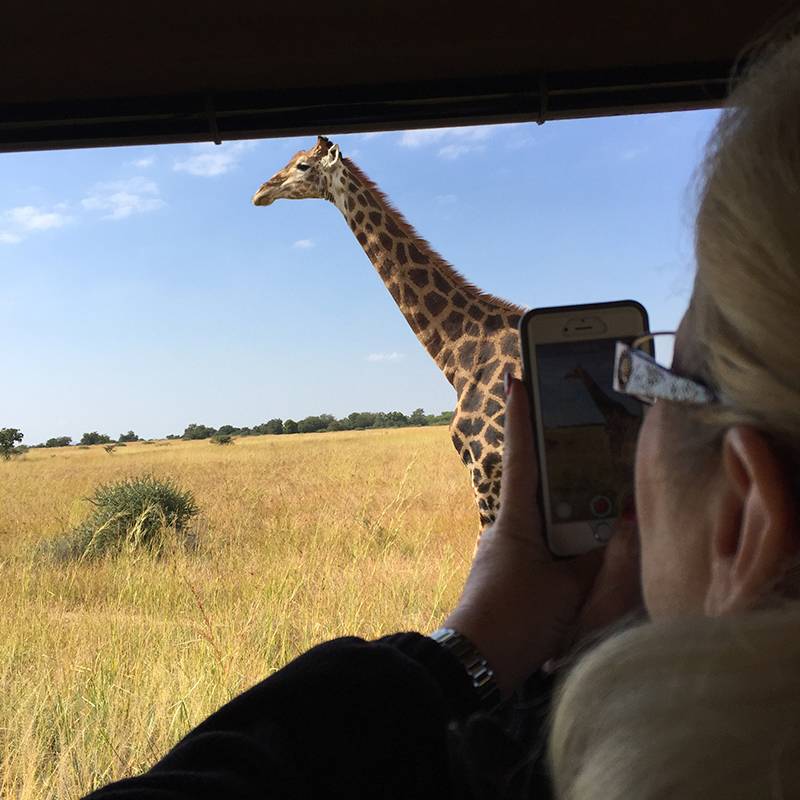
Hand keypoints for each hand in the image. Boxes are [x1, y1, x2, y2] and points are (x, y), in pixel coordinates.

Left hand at [442, 376, 640, 696]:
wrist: (475, 663)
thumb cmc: (517, 621)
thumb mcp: (570, 590)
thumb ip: (599, 556)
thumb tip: (619, 521)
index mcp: (517, 521)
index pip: (522, 458)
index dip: (522, 417)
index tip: (516, 378)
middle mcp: (507, 527)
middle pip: (534, 481)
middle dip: (553, 452)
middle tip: (573, 419)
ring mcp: (506, 548)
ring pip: (540, 511)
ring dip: (562, 496)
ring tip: (591, 478)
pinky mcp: (510, 570)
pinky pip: (539, 538)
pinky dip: (560, 530)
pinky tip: (580, 537)